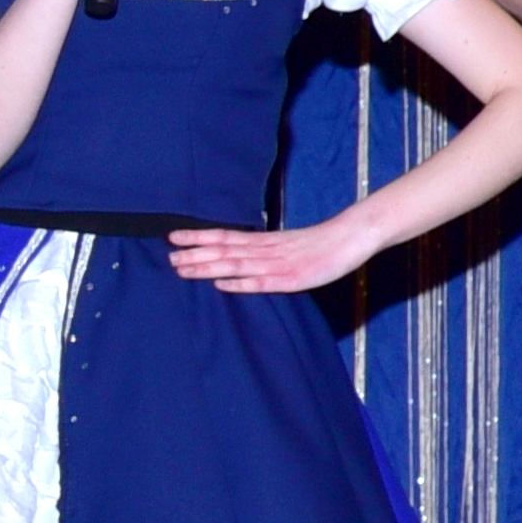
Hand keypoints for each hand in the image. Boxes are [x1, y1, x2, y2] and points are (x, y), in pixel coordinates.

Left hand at [165, 219, 376, 296]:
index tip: (173, 237)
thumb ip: (265, 248)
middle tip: (168, 258)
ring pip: (238, 265)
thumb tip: (239, 253)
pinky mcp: (294, 279)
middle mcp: (268, 250)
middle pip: (226, 251)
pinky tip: (223, 285)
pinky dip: (242, 284)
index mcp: (266, 240)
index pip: (226, 236)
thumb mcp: (289, 242)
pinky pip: (264, 283)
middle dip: (196, 254)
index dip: (199, 236)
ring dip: (209, 268)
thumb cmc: (323, 241)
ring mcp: (280, 264)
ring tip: (183, 269)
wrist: (353, 236)